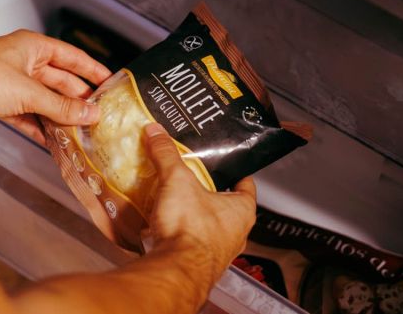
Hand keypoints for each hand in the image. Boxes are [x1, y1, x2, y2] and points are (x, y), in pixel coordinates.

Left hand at [0, 24, 109, 142]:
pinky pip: (26, 115)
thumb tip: (89, 112)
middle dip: (77, 100)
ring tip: (80, 133)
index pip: (72, 57)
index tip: (109, 83)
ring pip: (43, 101)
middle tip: (97, 117)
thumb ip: (61, 105)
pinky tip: (52, 140)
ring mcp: (10, 83)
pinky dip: (39, 127)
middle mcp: (23, 63)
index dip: (92, 70)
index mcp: (33, 48)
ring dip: (59, 117)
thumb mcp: (28, 92)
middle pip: (59, 82)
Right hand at [142, 123, 256, 285]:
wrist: (175, 270)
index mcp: (242, 210)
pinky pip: (193, 245)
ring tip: (177, 202)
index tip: (226, 165)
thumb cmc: (190, 228)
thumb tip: (157, 133)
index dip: (236, 173)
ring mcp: (219, 252)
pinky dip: (183, 236)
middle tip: (193, 180)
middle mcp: (237, 234)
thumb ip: (167, 154)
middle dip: (210, 195)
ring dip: (197, 217)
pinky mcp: (200, 265)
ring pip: (211, 228)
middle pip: (227, 207)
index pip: (246, 185)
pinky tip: (167, 227)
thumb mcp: (177, 180)